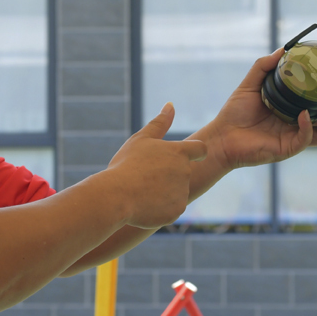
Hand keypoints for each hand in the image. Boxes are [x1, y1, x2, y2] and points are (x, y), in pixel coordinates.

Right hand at [106, 103, 207, 228]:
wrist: (116, 196)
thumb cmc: (126, 165)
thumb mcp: (141, 139)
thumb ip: (160, 122)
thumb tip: (171, 104)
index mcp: (179, 152)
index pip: (200, 149)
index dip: (195, 152)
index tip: (188, 155)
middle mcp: (186, 172)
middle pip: (182, 173)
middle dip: (169, 175)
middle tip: (145, 177)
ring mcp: (183, 193)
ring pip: (176, 192)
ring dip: (164, 192)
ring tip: (142, 192)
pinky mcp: (177, 211)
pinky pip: (171, 209)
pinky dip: (161, 208)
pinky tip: (144, 205)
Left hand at [199, 49, 316, 170]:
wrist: (220, 136)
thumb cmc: (234, 113)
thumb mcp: (250, 84)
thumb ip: (265, 66)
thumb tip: (283, 49)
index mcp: (292, 111)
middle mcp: (296, 125)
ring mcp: (293, 138)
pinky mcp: (286, 148)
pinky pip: (305, 139)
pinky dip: (308, 127)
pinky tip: (304, 114)